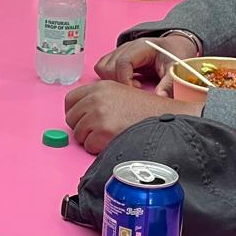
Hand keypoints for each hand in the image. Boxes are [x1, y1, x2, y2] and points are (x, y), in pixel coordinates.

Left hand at [65, 80, 195, 153]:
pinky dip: (98, 148)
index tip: (81, 119)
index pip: (70, 100)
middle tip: (98, 130)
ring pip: (78, 134)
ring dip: (91, 139)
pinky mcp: (103, 131)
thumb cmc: (145, 109)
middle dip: (82, 127)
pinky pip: (88, 145)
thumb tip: (81, 113)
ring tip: (109, 135)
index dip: (74, 112)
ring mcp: (98, 115)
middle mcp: (96, 98)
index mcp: (99, 86)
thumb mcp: (120, 92)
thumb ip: (99, 98)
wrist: (165, 117)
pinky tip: (112, 141)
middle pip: (71, 118)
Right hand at [94, 33, 197, 89]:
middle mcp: (127, 47)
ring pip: (102, 67)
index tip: (136, 91)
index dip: (125, 80)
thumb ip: (170, 83)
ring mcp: (120, 51)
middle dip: (119, 82)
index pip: (122, 63)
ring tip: (132, 85)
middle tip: (137, 88)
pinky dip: (110, 78)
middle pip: (108, 66)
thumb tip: (160, 97)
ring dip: (113, 80)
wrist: (176, 45)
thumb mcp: (177, 68)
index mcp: (142, 47)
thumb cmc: (176, 54)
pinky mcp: (117, 57)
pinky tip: (127, 82)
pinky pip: (103, 68)